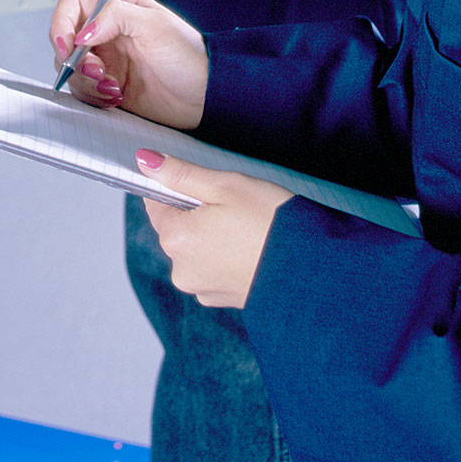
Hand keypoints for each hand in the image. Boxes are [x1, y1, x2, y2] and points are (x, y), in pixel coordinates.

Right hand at [49, 0, 207, 127]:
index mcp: (116, 8)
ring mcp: (106, 61)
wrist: (205, 96)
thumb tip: (82, 30)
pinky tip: (116, 97)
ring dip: (86, 82)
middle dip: (75, 60)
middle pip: (66, 40)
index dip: (61, 24)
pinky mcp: (108, 86)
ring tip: (112, 87)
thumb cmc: (189, 56)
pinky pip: (84, 91)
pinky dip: (94, 97)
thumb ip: (115, 17)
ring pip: (72, 69)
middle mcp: (107, 33)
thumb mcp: (154, 26)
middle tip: (96, 72)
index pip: (72, 6)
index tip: (67, 46)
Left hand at [139, 152, 289, 309]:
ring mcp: (204, 289)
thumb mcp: (225, 185)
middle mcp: (182, 271)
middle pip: (176, 229)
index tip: (202, 184)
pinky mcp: (225, 300)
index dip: (176, 188)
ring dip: (212, 237)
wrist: (315, 269)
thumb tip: (145, 161)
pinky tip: (251, 248)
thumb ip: (180, 174)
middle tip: (233, 205)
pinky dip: (226, 257)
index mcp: (176, 240)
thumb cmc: (271, 221)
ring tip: (247, 227)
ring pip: (196, 250)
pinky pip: (214, 269)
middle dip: (197, 213)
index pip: (156, 204)